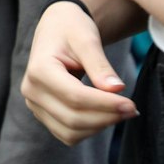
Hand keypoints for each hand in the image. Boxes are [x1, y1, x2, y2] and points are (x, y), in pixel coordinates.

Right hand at [20, 0, 134, 144]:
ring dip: (99, 127)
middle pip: (72, 118)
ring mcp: (34, 104)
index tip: (131, 104)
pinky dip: (89, 130)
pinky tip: (105, 115)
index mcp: (39, 69)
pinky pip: (68, 134)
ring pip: (70, 132)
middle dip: (106, 117)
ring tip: (121, 112)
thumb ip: (100, 65)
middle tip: (133, 109)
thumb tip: (117, 89)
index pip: (75, 97)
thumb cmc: (71, 29)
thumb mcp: (87, 39)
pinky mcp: (43, 114)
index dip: (105, 104)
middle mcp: (31, 90)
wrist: (57, 29)